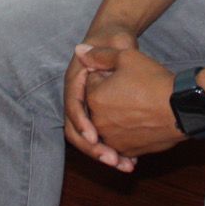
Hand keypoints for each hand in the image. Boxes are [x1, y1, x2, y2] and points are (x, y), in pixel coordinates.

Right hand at [63, 29, 140, 170]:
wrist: (117, 40)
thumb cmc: (115, 39)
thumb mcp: (114, 44)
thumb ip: (101, 52)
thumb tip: (80, 50)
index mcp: (75, 82)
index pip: (73, 106)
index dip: (82, 123)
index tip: (95, 137)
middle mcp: (78, 99)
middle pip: (76, 130)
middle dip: (93, 148)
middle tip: (112, 159)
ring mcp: (87, 110)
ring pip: (89, 140)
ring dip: (104, 155)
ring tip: (125, 166)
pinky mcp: (99, 118)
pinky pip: (102, 140)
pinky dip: (114, 152)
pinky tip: (131, 162)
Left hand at [80, 37, 184, 163]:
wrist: (182, 108)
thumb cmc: (154, 80)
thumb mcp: (126, 57)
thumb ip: (99, 55)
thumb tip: (79, 50)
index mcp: (94, 99)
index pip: (92, 82)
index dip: (107, 74)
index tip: (124, 74)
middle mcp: (99, 123)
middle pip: (98, 104)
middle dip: (109, 95)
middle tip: (133, 88)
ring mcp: (113, 139)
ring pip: (108, 122)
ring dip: (116, 114)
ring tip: (138, 103)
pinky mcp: (128, 150)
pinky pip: (120, 139)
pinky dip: (125, 130)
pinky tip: (140, 120)